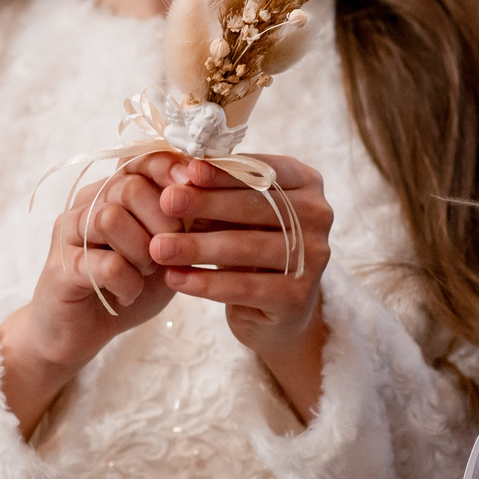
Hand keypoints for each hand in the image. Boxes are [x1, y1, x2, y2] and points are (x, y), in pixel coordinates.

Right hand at [0, 162, 181, 432]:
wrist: (79, 331)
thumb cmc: (128, 286)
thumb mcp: (165, 252)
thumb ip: (185, 223)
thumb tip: (224, 196)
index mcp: (113, 193)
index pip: (141, 161)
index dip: (170, 171)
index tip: (195, 188)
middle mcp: (87, 204)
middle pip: (128, 186)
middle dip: (162, 220)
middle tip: (169, 252)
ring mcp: (70, 235)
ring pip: (110, 218)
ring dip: (141, 250)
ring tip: (147, 272)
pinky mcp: (61, 269)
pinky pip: (102, 264)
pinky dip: (126, 281)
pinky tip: (129, 293)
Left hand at [148, 154, 333, 415]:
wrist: (275, 308)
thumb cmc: (249, 242)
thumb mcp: (236, 211)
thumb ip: (216, 190)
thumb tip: (179, 170)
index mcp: (306, 183)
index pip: (264, 171)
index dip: (225, 171)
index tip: (189, 170)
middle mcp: (319, 216)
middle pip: (255, 207)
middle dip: (206, 204)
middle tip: (165, 202)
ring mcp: (314, 258)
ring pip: (246, 247)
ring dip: (197, 247)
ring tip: (159, 248)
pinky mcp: (298, 296)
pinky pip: (243, 287)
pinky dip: (205, 282)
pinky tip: (175, 279)